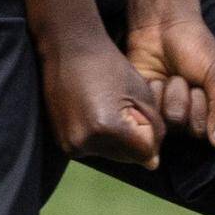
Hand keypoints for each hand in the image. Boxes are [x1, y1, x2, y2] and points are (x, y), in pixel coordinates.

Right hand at [35, 27, 168, 171]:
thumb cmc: (110, 67)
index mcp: (107, 128)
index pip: (146, 153)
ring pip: (111, 154)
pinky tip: (93, 112)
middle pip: (128, 157)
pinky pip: (93, 149)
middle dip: (133, 139)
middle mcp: (85, 142)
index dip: (150, 132)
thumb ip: (153, 131)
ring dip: (116, 139)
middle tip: (119, 105)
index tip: (136, 107)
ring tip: (104, 107)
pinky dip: (99, 137)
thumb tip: (152, 163)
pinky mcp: (61, 142)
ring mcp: (70, 144)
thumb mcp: (143, 96)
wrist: (68, 50)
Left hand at [124, 4, 214, 153]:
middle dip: (195, 100)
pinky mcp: (150, 109)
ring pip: (175, 122)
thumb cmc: (196, 48)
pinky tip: (156, 79)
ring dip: (175, 93)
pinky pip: (153, 113)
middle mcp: (199, 118)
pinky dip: (156, 92)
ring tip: (173, 77)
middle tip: (191, 79)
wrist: (161, 28)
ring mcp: (173, 115)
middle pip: (198, 131)